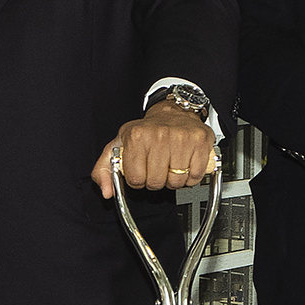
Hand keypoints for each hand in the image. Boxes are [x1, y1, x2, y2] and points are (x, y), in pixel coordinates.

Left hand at [94, 104, 215, 199]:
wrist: (173, 112)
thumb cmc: (146, 131)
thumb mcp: (119, 145)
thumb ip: (104, 170)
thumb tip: (106, 192)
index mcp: (136, 136)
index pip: (136, 180)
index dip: (138, 180)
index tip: (141, 171)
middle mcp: (159, 135)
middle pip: (157, 182)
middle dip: (156, 181)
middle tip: (157, 168)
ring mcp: (181, 138)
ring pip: (177, 182)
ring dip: (174, 179)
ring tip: (171, 165)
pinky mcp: (200, 142)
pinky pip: (195, 176)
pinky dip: (191, 177)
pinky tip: (185, 164)